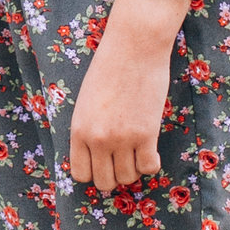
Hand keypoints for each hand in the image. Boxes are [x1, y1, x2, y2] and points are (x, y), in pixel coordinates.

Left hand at [66, 0, 186, 188]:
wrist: (133, 47)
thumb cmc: (109, 68)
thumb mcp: (87, 101)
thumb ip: (89, 129)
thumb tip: (98, 157)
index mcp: (78, 130)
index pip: (81, 175)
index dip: (94, 172)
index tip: (103, 163)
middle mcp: (97, 139)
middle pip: (105, 182)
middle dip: (114, 174)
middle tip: (122, 159)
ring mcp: (122, 139)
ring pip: (128, 177)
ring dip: (133, 169)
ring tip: (136, 150)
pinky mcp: (147, 134)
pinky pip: (150, 168)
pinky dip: (151, 162)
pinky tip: (151, 148)